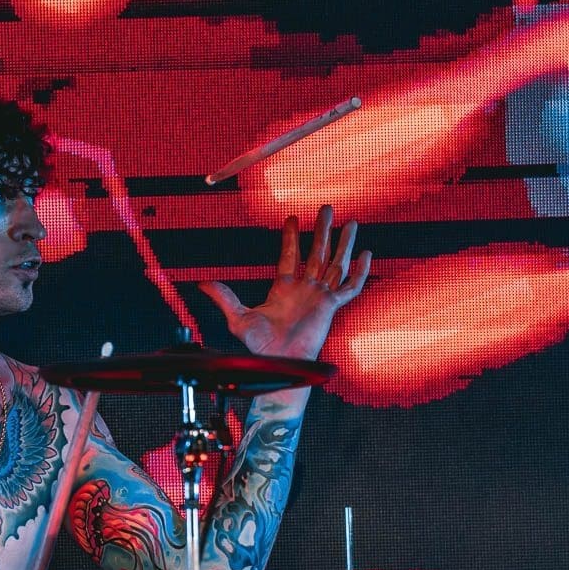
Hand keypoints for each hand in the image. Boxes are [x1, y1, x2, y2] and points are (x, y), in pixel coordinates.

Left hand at [199, 205, 370, 360]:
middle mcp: (304, 289)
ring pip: (335, 264)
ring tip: (351, 222)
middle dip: (321, 230)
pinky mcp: (330, 307)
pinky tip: (366, 255)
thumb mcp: (237, 318)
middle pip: (316, 253)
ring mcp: (319, 297)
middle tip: (326, 208)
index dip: (291, 237)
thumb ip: (223, 298)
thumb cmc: (259, 346)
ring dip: (343, 243)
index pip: (290, 256)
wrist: (278, 362)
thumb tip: (201, 284)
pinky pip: (349, 287)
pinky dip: (359, 272)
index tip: (292, 218)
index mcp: (283, 289)